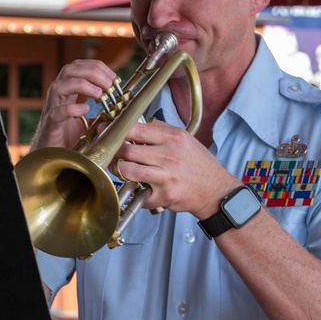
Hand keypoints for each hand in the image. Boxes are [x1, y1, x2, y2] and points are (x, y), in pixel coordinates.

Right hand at [31, 58, 118, 150]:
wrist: (53, 160)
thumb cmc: (69, 140)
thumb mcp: (89, 122)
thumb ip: (100, 113)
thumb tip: (121, 108)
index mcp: (67, 92)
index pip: (78, 67)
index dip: (96, 66)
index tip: (113, 76)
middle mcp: (57, 97)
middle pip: (69, 70)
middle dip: (91, 72)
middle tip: (109, 83)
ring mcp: (51, 110)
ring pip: (59, 86)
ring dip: (82, 85)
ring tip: (99, 94)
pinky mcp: (50, 126)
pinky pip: (56, 113)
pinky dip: (71, 108)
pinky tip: (85, 110)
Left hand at [114, 119, 239, 217]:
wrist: (216, 190)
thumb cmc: (199, 165)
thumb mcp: (185, 139)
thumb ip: (162, 130)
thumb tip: (140, 124)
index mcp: (173, 138)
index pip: (136, 129)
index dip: (115, 130)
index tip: (104, 130)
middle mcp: (169, 155)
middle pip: (128, 151)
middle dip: (114, 153)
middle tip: (110, 154)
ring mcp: (167, 176)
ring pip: (129, 171)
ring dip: (120, 171)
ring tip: (121, 170)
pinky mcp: (166, 195)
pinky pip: (141, 195)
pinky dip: (136, 194)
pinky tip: (139, 189)